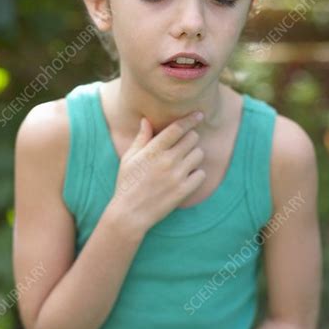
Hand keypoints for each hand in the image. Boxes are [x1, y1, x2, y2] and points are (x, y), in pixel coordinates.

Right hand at [110, 111, 205, 232]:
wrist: (130, 213)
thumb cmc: (127, 183)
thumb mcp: (129, 158)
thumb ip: (141, 139)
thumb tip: (146, 120)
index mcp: (153, 151)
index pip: (177, 128)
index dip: (190, 119)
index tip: (199, 114)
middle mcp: (167, 161)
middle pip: (192, 138)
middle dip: (190, 138)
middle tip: (184, 145)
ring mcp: (176, 176)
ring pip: (199, 155)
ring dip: (194, 155)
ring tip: (184, 161)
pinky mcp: (183, 191)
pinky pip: (201, 174)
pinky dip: (197, 173)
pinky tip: (187, 176)